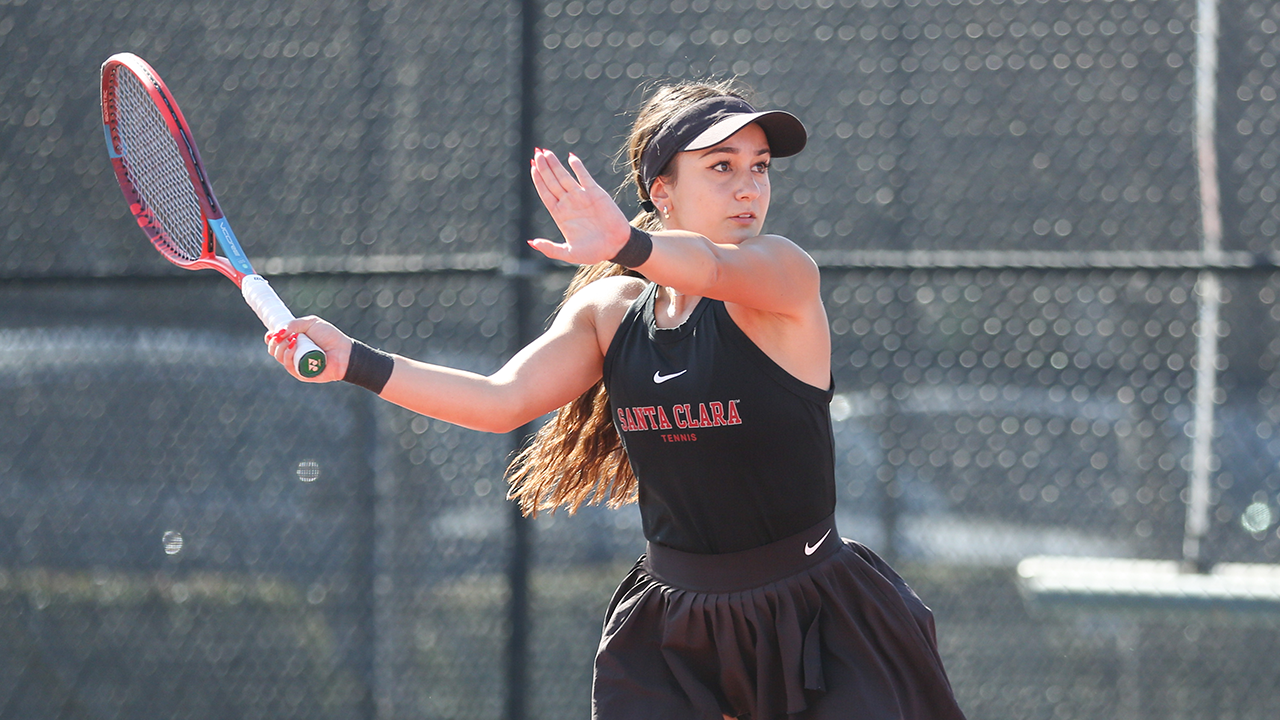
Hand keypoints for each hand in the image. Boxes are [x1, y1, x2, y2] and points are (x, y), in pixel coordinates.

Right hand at [265, 316, 352, 382]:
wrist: (344, 351)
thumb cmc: (330, 337)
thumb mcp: (311, 323)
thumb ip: (294, 324)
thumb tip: (278, 332)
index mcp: (293, 342)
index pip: (274, 342)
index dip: (270, 338)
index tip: (271, 334)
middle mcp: (293, 354)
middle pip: (273, 351)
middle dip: (275, 342)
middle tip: (285, 335)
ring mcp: (297, 365)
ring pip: (279, 358)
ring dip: (282, 348)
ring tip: (294, 340)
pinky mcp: (302, 375)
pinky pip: (289, 367)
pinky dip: (288, 357)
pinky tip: (293, 348)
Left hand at [528, 149, 632, 264]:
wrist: (616, 246)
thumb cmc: (593, 252)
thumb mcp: (569, 253)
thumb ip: (550, 249)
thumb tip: (532, 242)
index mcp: (560, 215)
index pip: (546, 193)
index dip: (538, 180)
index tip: (532, 167)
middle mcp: (569, 203)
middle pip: (552, 181)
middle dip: (544, 167)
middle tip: (536, 154)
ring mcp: (581, 197)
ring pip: (565, 176)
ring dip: (556, 164)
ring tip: (546, 153)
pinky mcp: (596, 193)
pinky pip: (584, 177)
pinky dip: (578, 167)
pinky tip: (570, 157)